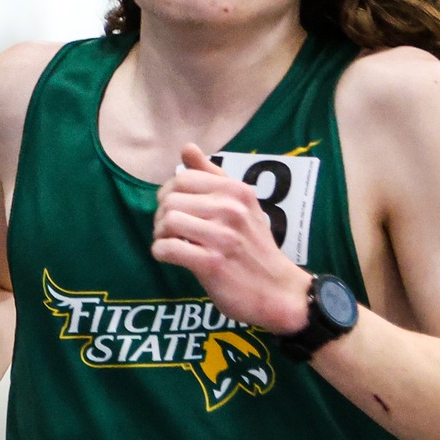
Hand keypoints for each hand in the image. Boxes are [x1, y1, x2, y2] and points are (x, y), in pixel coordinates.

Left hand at [151, 144, 309, 333]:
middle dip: (161, 216)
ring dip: (160, 234)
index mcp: (236, 191)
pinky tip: (169, 256)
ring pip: (168, 221)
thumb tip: (187, 148)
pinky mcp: (212, 264)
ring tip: (170, 243)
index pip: (183, 178)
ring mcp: (222, 237)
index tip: (175, 210)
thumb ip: (213, 176)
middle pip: (171, 199)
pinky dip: (161, 252)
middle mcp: (231, 209)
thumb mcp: (243, 206)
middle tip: (169, 231)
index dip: (169, 194)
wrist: (278, 292)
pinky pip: (169, 249)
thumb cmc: (255, 248)